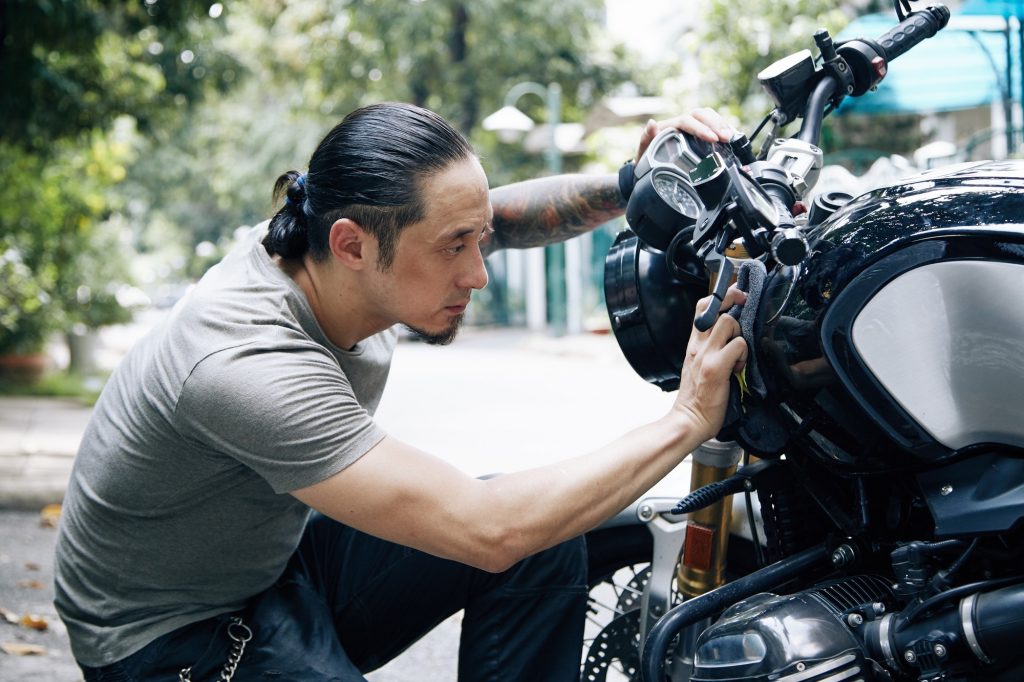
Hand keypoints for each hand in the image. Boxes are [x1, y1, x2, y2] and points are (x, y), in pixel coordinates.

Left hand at [633, 108, 735, 162]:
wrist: (648, 170)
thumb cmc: (646, 161)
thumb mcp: (642, 152)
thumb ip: (645, 138)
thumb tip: (652, 123)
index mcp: (668, 127)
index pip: (687, 121)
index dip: (701, 128)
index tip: (712, 138)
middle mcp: (680, 124)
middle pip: (701, 114)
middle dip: (715, 124)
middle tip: (726, 137)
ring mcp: (690, 129)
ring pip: (708, 117)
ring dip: (721, 124)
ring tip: (730, 136)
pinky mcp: (698, 135)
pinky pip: (712, 125)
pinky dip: (722, 129)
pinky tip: (731, 136)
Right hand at [672, 286, 747, 441]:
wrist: (688, 420)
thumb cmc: (697, 397)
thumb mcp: (698, 366)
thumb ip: (710, 349)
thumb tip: (730, 337)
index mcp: (694, 343)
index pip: (702, 306)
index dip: (722, 295)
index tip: (737, 295)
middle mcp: (697, 345)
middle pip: (717, 308)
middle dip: (737, 308)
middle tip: (746, 318)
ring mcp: (706, 355)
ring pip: (729, 322)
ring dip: (740, 334)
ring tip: (739, 354)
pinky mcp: (715, 367)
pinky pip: (738, 346)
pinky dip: (744, 355)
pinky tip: (739, 368)